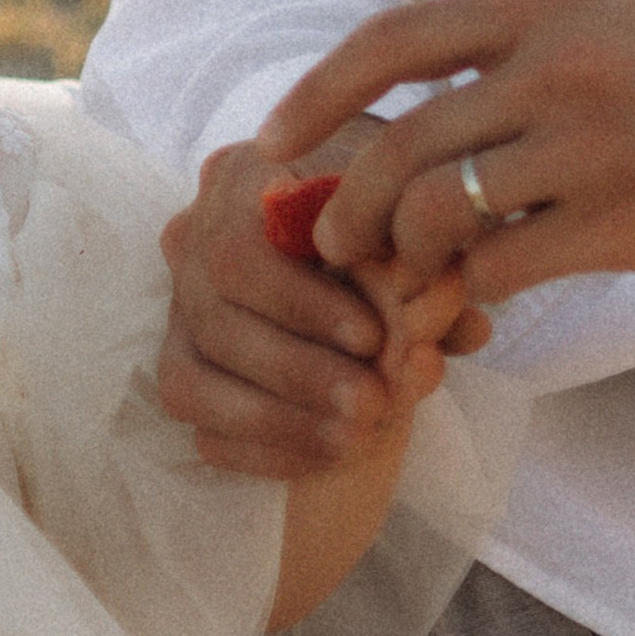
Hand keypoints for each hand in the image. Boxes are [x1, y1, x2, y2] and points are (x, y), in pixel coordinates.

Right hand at [157, 138, 488, 479]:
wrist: (381, 248)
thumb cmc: (395, 220)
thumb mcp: (416, 224)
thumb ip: (429, 267)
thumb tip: (456, 324)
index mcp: (242, 180)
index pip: (241, 252)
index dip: (301, 304)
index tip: (372, 338)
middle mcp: (193, 238)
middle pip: (214, 319)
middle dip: (297, 371)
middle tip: (371, 404)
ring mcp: (179, 310)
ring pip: (190, 380)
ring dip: (278, 419)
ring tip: (354, 438)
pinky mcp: (184, 371)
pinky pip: (199, 426)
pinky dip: (262, 450)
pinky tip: (326, 455)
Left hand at [258, 0, 634, 305]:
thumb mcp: (599, 26)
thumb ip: (502, 50)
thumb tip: (389, 93)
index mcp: (543, 8)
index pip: (393, 38)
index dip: (316, 91)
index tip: (274, 138)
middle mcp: (558, 68)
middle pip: (400, 140)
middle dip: (345, 202)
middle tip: (332, 242)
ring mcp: (588, 146)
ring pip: (437, 209)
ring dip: (402, 254)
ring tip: (405, 274)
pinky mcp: (618, 221)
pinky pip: (501, 264)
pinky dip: (471, 288)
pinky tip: (478, 294)